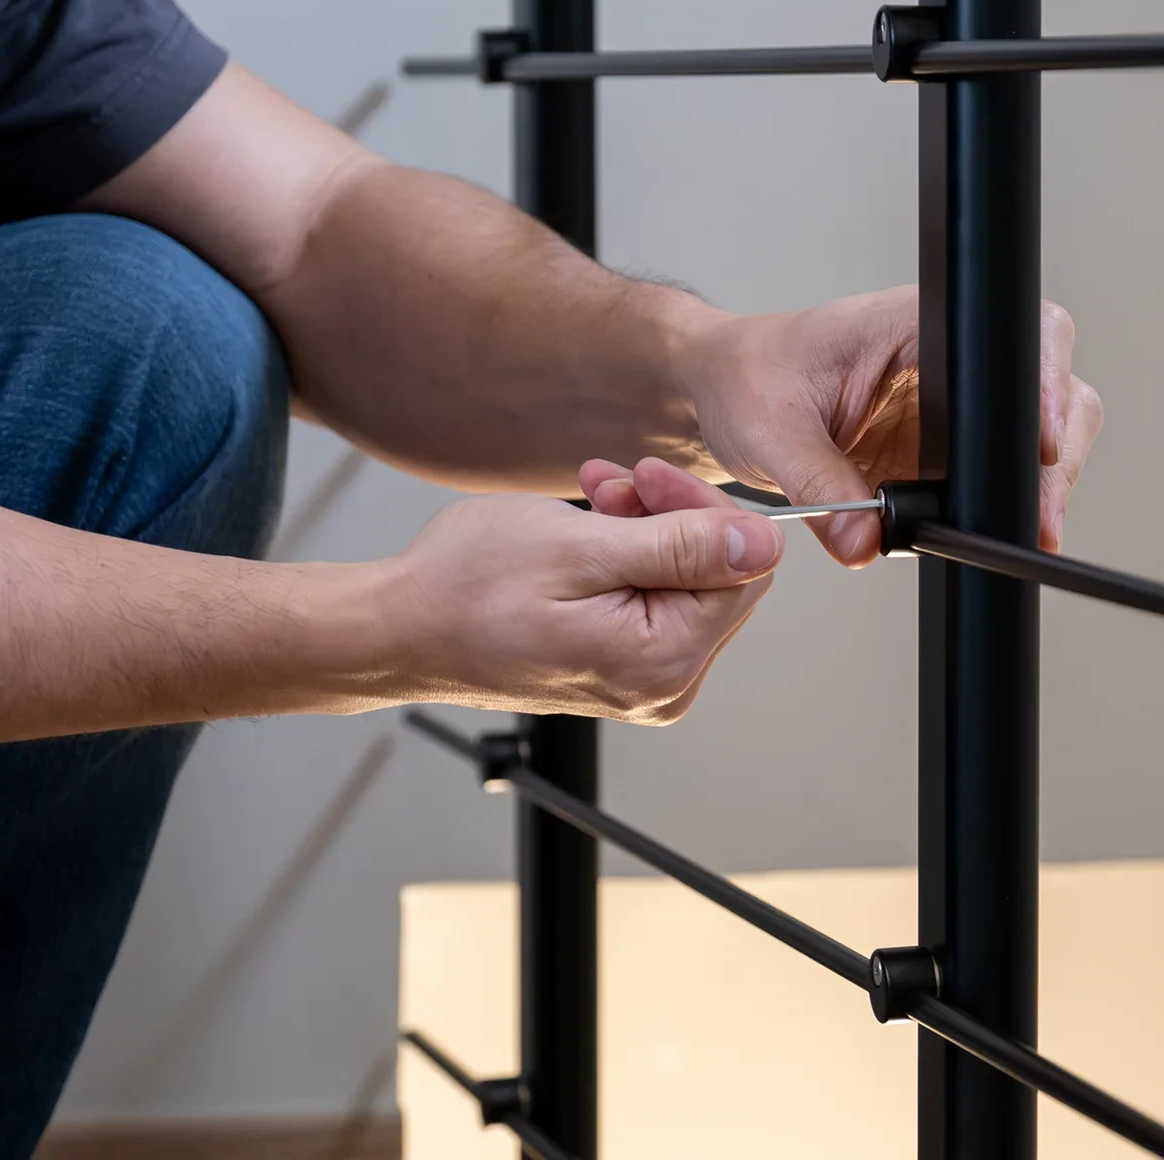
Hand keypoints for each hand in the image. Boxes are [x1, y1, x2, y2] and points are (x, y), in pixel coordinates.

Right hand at [385, 477, 781, 724]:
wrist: (399, 629)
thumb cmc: (465, 589)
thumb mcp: (582, 548)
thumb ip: (682, 549)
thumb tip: (764, 544)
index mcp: (664, 661)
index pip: (744, 569)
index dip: (703, 511)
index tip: (646, 479)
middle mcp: (663, 685)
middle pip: (719, 578)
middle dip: (671, 517)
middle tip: (610, 485)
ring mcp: (642, 683)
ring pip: (685, 583)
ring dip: (644, 528)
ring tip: (590, 502)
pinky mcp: (620, 671)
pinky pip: (653, 601)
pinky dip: (626, 556)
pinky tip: (587, 533)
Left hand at [677, 285, 1100, 565]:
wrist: (723, 393)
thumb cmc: (745, 378)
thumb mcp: (769, 430)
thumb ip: (817, 484)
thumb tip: (865, 541)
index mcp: (912, 324)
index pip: (1006, 335)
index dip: (1042, 385)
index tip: (1040, 444)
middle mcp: (947, 359)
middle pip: (1050, 385)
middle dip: (1056, 452)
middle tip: (1041, 515)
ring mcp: (952, 407)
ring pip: (1034, 435)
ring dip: (1037, 483)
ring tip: (1023, 529)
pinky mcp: (942, 451)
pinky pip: (993, 477)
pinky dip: (1000, 505)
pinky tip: (986, 530)